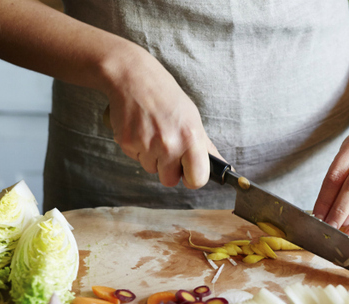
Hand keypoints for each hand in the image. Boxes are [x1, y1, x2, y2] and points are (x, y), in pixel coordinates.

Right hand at [104, 48, 220, 188]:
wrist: (135, 77)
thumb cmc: (166, 96)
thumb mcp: (192, 118)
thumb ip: (204, 146)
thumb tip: (221, 165)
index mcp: (191, 137)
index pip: (197, 179)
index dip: (192, 178)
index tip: (188, 171)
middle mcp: (169, 144)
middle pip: (169, 181)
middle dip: (168, 169)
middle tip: (166, 146)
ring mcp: (147, 144)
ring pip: (151, 169)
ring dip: (151, 156)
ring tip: (152, 132)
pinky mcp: (127, 143)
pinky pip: (135, 158)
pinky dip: (137, 147)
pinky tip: (140, 128)